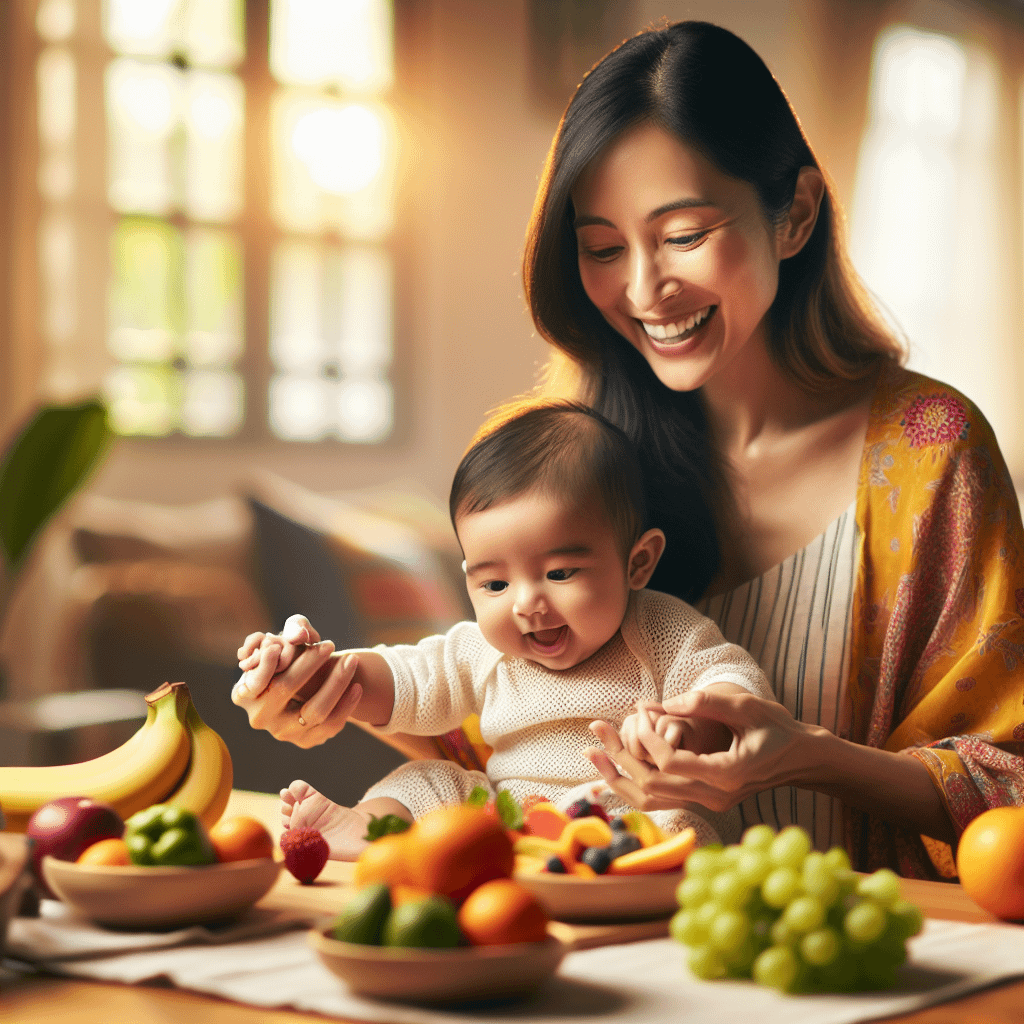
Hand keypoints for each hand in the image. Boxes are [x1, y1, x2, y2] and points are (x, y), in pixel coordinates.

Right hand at [231, 614, 363, 748]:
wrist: (303, 689)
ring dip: (336, 683)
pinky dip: (346, 705)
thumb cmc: (290, 657)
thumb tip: (301, 634)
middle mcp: (259, 716)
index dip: (267, 664)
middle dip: (309, 664)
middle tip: (329, 644)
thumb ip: (293, 629)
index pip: (255, 680)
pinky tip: (357, 686)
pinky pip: (331, 725)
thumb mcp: (286, 639)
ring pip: (314, 711)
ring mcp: (283, 733)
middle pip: (285, 689)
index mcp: (244, 693)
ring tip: (352, 660)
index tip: (280, 645)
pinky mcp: (306, 741)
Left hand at [586, 689, 814, 813]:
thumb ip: (707, 703)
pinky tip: (613, 767)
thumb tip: (665, 703)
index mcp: (727, 774)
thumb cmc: (777, 726)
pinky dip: (634, 784)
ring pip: (652, 800)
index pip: (671, 764)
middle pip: (653, 786)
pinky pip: (661, 800)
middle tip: (595, 730)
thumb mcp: (747, 706)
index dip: (647, 740)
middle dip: (619, 757)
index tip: (638, 714)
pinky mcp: (705, 802)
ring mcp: (710, 804)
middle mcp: (715, 797)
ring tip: (592, 752)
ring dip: (619, 776)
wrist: (801, 758)